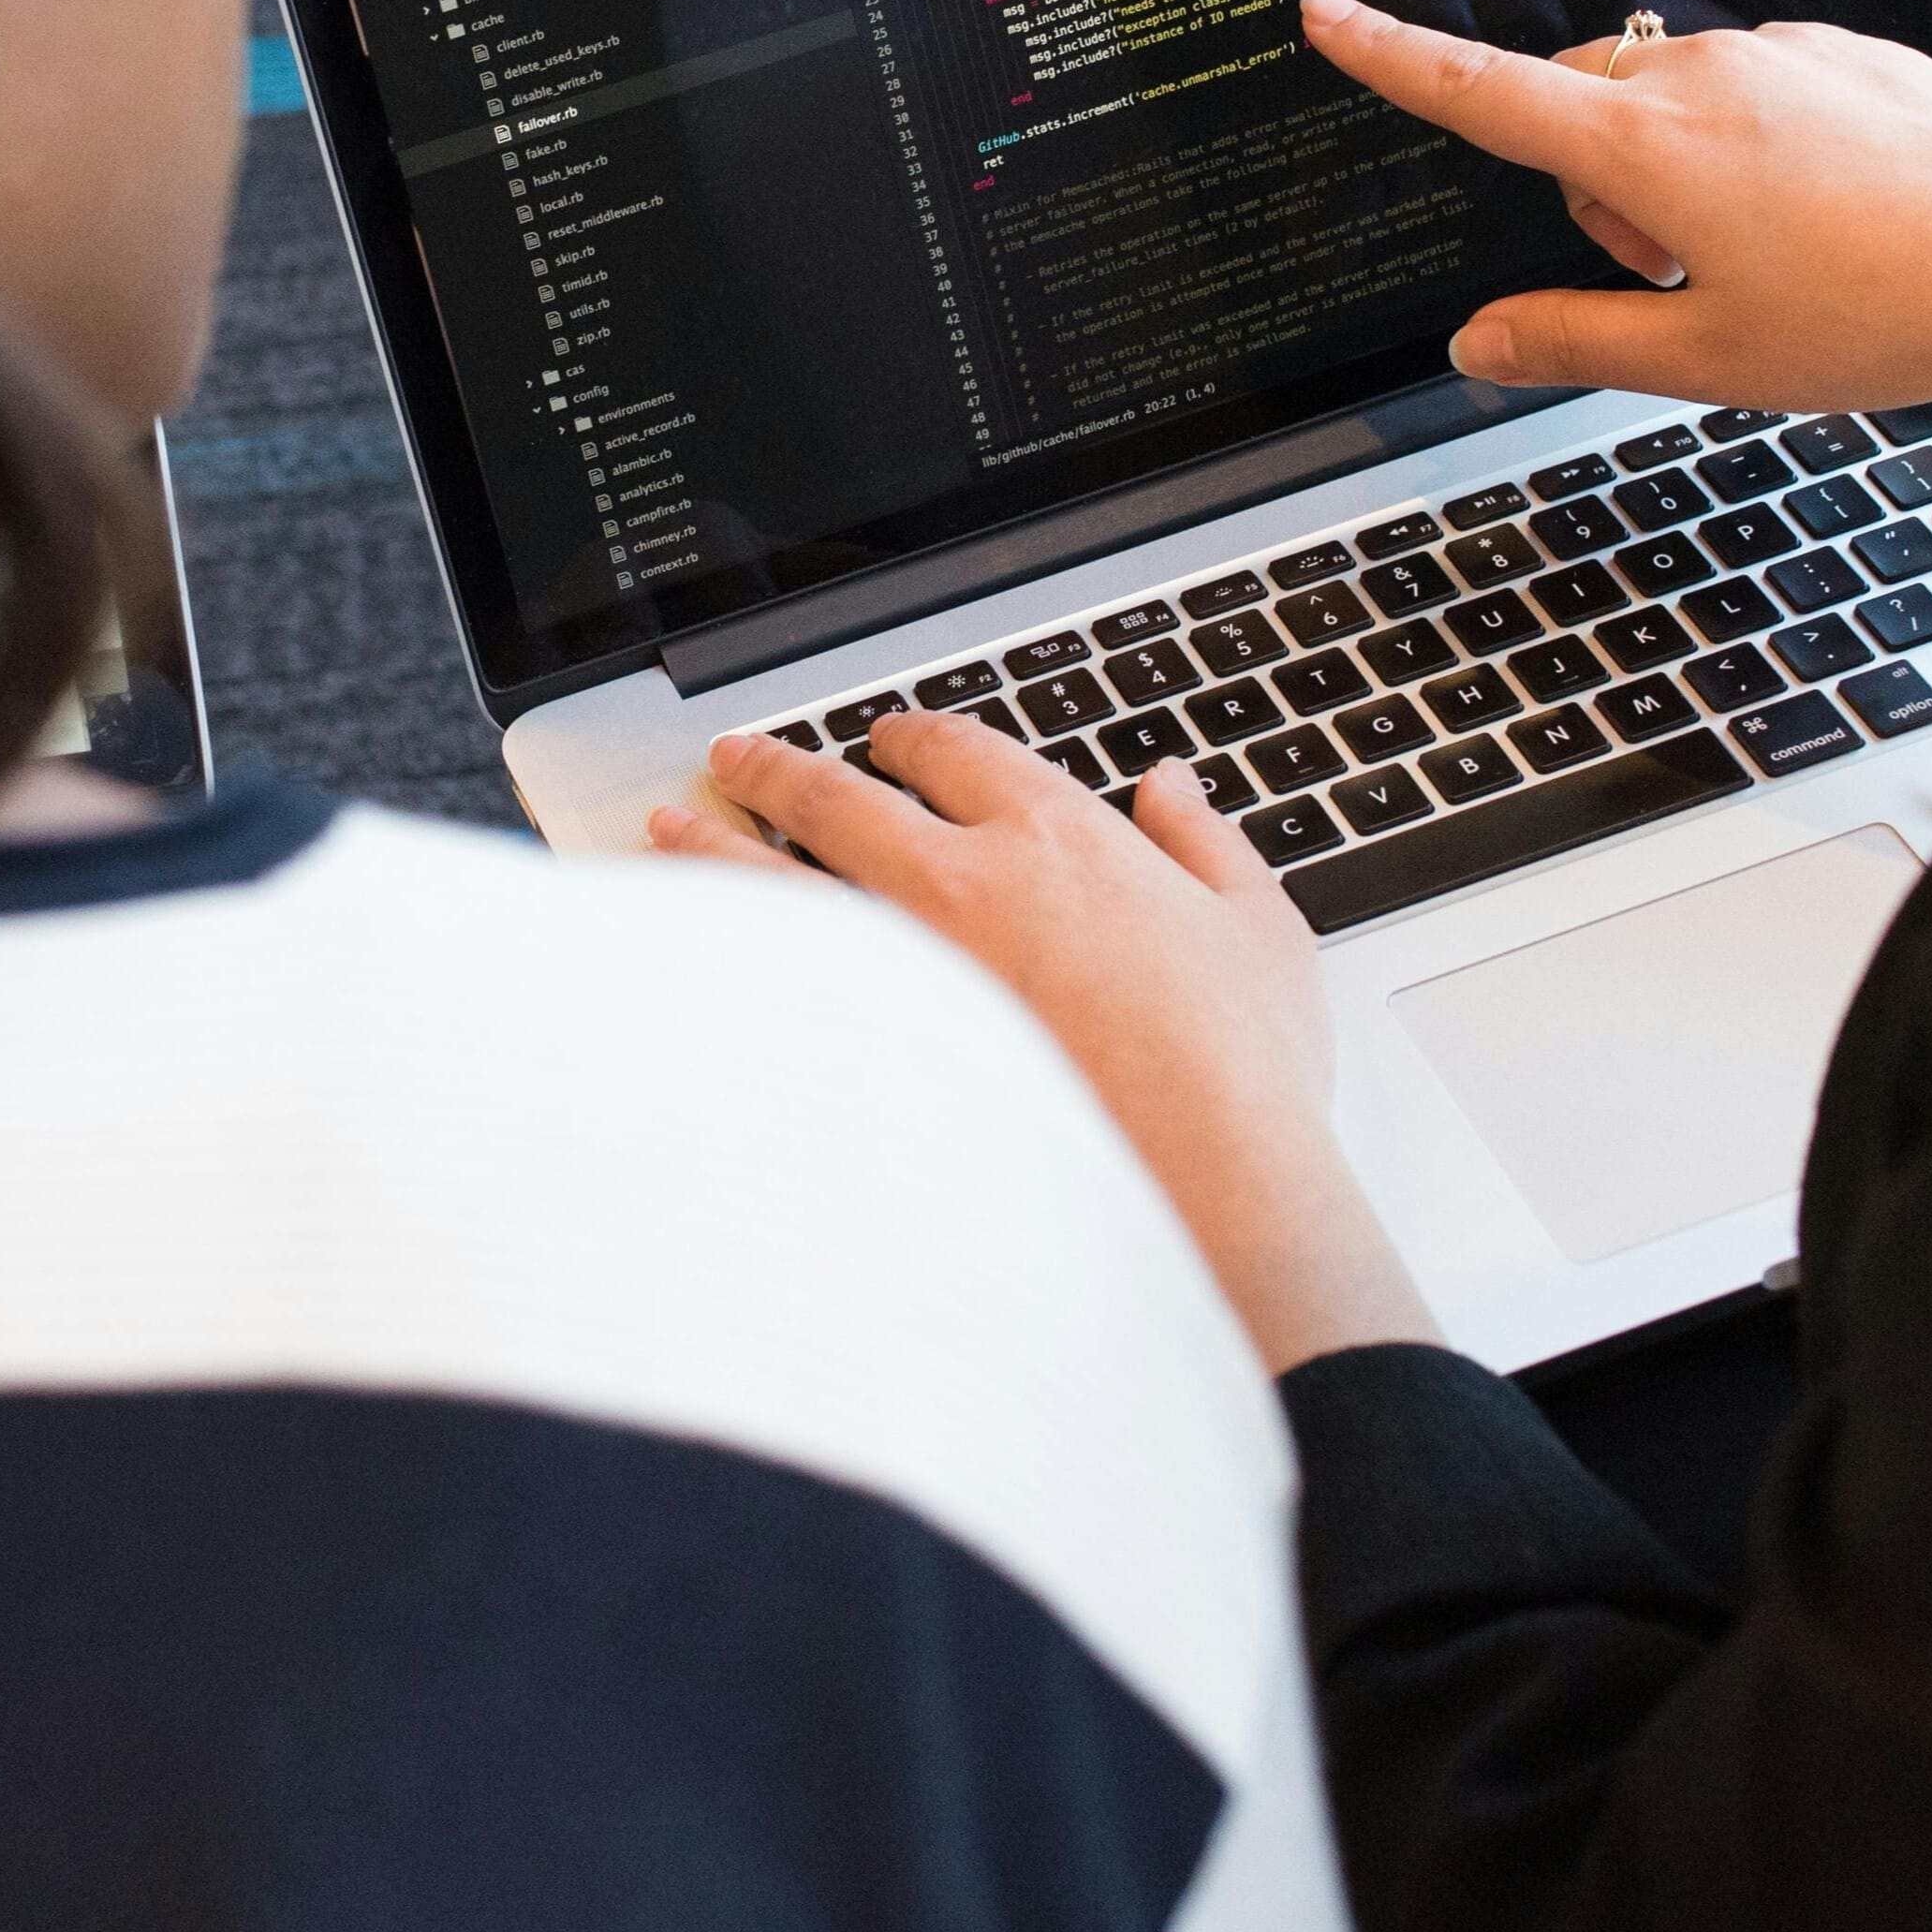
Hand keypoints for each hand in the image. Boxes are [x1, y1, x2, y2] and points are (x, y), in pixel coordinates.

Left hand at [650, 714, 1437, 1373]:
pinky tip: (692, 956)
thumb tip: (1171, 789)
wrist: (1203, 1194)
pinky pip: (773, 987)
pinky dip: (722, 959)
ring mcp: (902, 972)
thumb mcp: (1259, 931)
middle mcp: (962, 883)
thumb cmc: (1238, 1074)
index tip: (888, 741)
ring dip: (716, 846)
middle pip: (839, 796)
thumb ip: (1207, 843)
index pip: (957, 753)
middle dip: (778, 767)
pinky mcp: (870, 1058)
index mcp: (1057, 837)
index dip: (912, 737)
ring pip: (777, 881)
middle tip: (738, 757)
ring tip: (672, 829)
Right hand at [1300, 0, 1931, 491]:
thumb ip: (1571, 341)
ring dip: (1675, 171)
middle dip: (1592, 186)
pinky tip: (1832, 217)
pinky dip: (1754, 147)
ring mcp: (1776, 52)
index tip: (1324, 14)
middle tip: (1676, 279)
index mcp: (1645, 148)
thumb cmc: (1884, 312)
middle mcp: (1700, 73)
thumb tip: (1477, 343)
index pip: (1479, 92)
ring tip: (1774, 258)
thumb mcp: (1706, 361)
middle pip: (1577, 107)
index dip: (1389, 58)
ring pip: (1666, 99)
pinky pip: (1752, 86)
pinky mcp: (1839, 50)